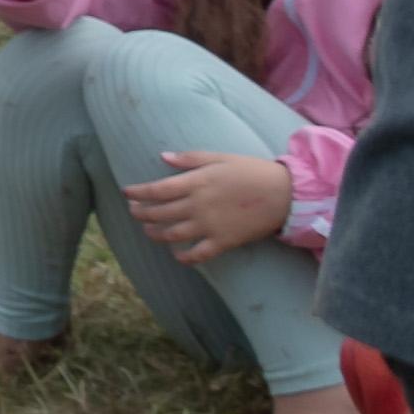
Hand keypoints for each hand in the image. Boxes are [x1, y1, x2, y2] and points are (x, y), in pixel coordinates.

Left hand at [127, 148, 296, 266]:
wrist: (285, 194)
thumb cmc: (252, 171)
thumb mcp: (220, 158)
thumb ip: (190, 159)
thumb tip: (162, 156)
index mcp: (196, 182)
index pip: (156, 190)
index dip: (138, 193)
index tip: (127, 194)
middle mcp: (198, 205)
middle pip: (159, 213)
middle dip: (141, 214)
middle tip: (134, 213)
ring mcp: (209, 225)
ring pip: (172, 234)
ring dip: (155, 234)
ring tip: (148, 231)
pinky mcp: (224, 241)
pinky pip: (198, 254)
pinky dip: (184, 257)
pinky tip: (177, 256)